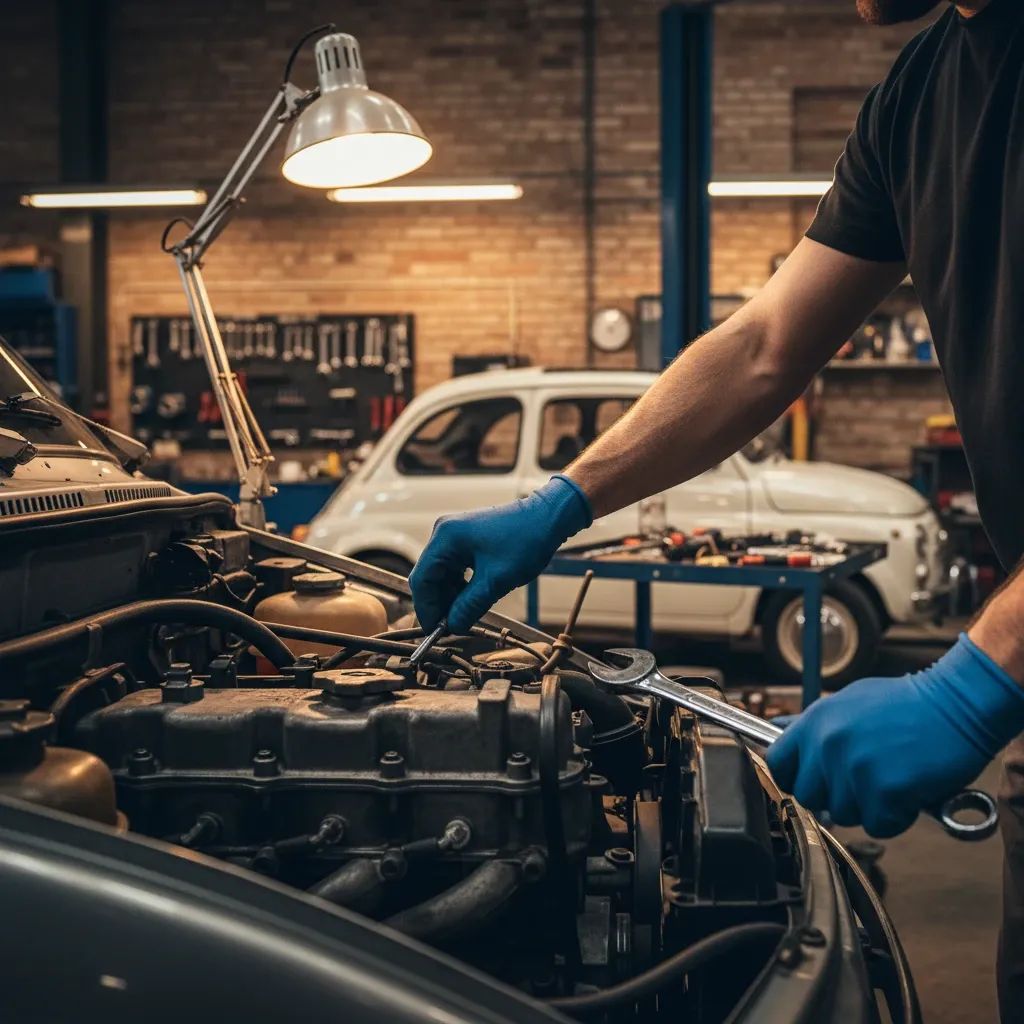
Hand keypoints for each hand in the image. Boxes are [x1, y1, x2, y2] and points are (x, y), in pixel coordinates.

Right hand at [409, 474, 591, 633]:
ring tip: (463, 616)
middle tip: (451, 626)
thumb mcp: (496, 581)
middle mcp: (444, 533)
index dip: (426, 608)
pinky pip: (454, 568)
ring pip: (441, 574)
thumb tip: (453, 626)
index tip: (435, 629)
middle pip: (429, 577)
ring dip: (450, 597)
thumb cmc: (526, 540)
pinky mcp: (466, 540)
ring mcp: (455, 535)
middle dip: (439, 603)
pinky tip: (470, 600)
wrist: (548, 518)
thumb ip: (470, 605)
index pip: (421, 579)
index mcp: (445, 537)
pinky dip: (460, 586)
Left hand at [765, 634, 1023, 836]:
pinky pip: (878, 825)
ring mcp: (854, 767)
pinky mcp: (884, 790)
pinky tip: (908, 792)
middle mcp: (827, 744)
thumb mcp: (848, 701)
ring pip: (843, 814)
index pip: (778, 763)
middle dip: (834, 796)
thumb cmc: (906, 705)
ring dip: (868, 806)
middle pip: (808, 796)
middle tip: (864, 781)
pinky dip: (895, 817)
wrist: (956, 704)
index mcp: (815, 721)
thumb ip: (815, 725)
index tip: (813, 781)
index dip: (794, 778)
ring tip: (891, 778)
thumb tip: (780, 731)